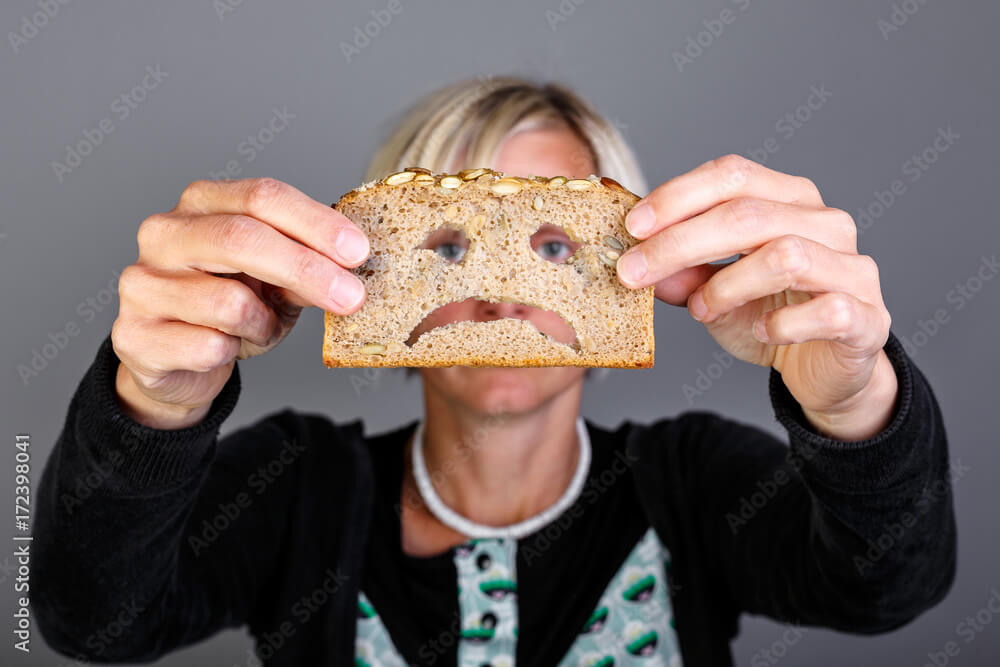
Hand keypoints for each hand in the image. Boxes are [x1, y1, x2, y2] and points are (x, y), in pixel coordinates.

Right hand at [112, 177, 369, 427]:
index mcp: (203, 204)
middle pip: (242, 238)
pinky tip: (224, 349)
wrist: (174, 363)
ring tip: (259, 328)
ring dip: (264, 324)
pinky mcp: (135, 335)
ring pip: (228, 302)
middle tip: (352, 297)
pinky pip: (209, 346)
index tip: (358, 252)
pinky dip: (233, 352)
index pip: (263, 196)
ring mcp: (142, 284)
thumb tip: (351, 263)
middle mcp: (164, 234)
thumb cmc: (230, 307)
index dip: (315, 223)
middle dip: (307, 269)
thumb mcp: (278, 280)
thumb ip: (307, 263)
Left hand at [616, 155, 896, 439]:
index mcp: (788, 200)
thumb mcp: (713, 294)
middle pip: (748, 214)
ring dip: (726, 285)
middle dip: (679, 243)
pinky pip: (825, 310)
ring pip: (785, 256)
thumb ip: (680, 274)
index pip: (733, 175)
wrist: (825, 371)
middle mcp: (826, 223)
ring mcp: (852, 268)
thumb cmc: (770, 317)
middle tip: (633, 272)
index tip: (632, 226)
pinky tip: (761, 332)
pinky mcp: (866, 317)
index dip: (679, 196)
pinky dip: (781, 324)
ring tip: (701, 310)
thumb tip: (633, 259)